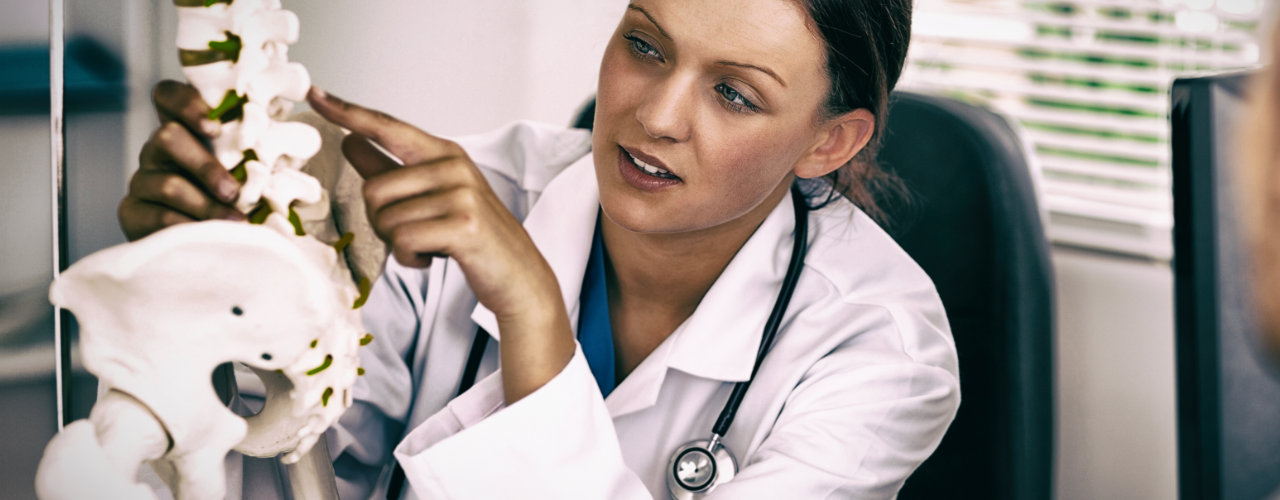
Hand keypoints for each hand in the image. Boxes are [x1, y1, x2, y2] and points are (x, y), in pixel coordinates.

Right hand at [118, 81, 244, 241]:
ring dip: (206, 205)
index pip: (168, 96)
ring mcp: (143, 180)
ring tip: (234, 221)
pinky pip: (158, 216)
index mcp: (184, 130)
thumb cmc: (231, 200)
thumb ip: (255, 152)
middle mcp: (158, 150)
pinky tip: (208, 236)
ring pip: (168, 183)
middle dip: (206, 166)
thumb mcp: (245, 171)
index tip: (214, 126)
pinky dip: (189, 227)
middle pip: (168, 136)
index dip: (186, 103)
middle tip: (233, 192)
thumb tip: (296, 132)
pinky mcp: (133, 211)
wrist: (198, 245)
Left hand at [307, 87, 573, 402]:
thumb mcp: (433, 197)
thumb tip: (350, 141)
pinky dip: (411, 259)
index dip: (348, 112)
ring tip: (431, 246)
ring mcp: (461, 194)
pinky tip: (434, 258)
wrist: (519, 276)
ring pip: (387, 221)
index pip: (387, 127)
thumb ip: (391, 170)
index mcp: (444, 154)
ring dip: (399, 245)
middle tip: (414, 236)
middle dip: (382, 224)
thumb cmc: (473, 237)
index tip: (315, 95)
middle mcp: (453, 166)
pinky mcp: (463, 225)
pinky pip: (404, 241)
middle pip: (374, 190)